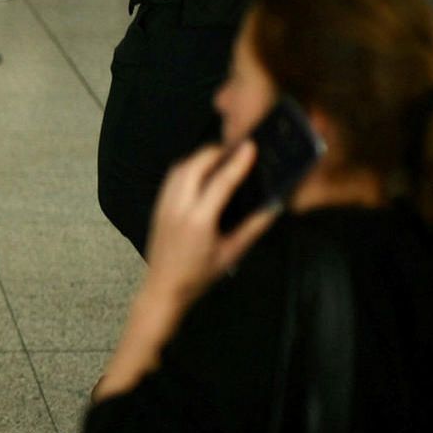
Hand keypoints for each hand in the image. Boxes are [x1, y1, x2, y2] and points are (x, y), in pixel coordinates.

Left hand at [92, 143, 276, 400]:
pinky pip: (172, 177)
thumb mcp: (232, 253)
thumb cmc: (199, 274)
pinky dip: (187, 167)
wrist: (163, 287)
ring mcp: (164, 204)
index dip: (237, 161)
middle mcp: (178, 206)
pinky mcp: (157, 206)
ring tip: (221, 157)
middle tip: (236, 149)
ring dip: (200, 157)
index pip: (220, 181)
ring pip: (179, 168)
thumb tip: (274, 206)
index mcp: (199, 219)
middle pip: (194, 165)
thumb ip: (253, 228)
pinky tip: (201, 171)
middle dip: (215, 152)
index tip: (251, 145)